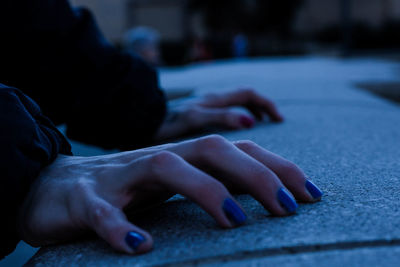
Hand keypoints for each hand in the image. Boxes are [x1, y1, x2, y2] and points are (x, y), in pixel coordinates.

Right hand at [18, 135, 321, 254]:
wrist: (51, 186)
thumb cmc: (121, 191)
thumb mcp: (169, 188)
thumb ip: (206, 188)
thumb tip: (254, 204)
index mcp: (178, 159)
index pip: (234, 150)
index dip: (275, 167)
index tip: (311, 196)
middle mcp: (154, 160)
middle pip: (209, 147)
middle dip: (253, 173)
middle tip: (286, 210)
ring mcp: (118, 175)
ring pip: (163, 164)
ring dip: (202, 189)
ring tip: (233, 222)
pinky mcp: (83, 197)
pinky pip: (100, 208)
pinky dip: (118, 226)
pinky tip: (140, 247)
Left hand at [155, 88, 283, 139]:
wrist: (140, 123)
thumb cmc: (165, 123)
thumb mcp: (194, 120)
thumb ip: (220, 118)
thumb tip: (250, 121)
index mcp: (213, 99)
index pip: (248, 94)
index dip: (266, 104)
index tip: (278, 120)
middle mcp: (210, 100)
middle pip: (244, 97)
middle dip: (262, 107)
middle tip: (274, 122)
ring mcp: (203, 107)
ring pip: (234, 105)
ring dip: (250, 112)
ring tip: (259, 126)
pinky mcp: (195, 116)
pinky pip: (223, 113)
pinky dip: (235, 120)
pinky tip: (232, 136)